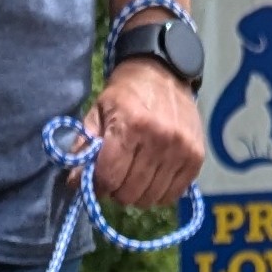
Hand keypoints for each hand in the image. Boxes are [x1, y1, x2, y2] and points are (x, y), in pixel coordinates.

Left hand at [83, 58, 204, 209]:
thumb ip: (85, 146)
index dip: (98, 186)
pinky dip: (158, 194)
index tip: (97, 183)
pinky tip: (152, 179)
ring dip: (137, 194)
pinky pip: (172, 196)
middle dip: (117, 191)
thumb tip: (75, 182)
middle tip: (117, 178)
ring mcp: (180, 150)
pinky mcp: (196, 158)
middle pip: (129, 192)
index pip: (109, 177)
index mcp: (131, 124)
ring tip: (134, 178)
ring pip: (150, 199)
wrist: (164, 73)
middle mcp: (159, 138)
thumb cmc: (127, 94)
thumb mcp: (99, 111)